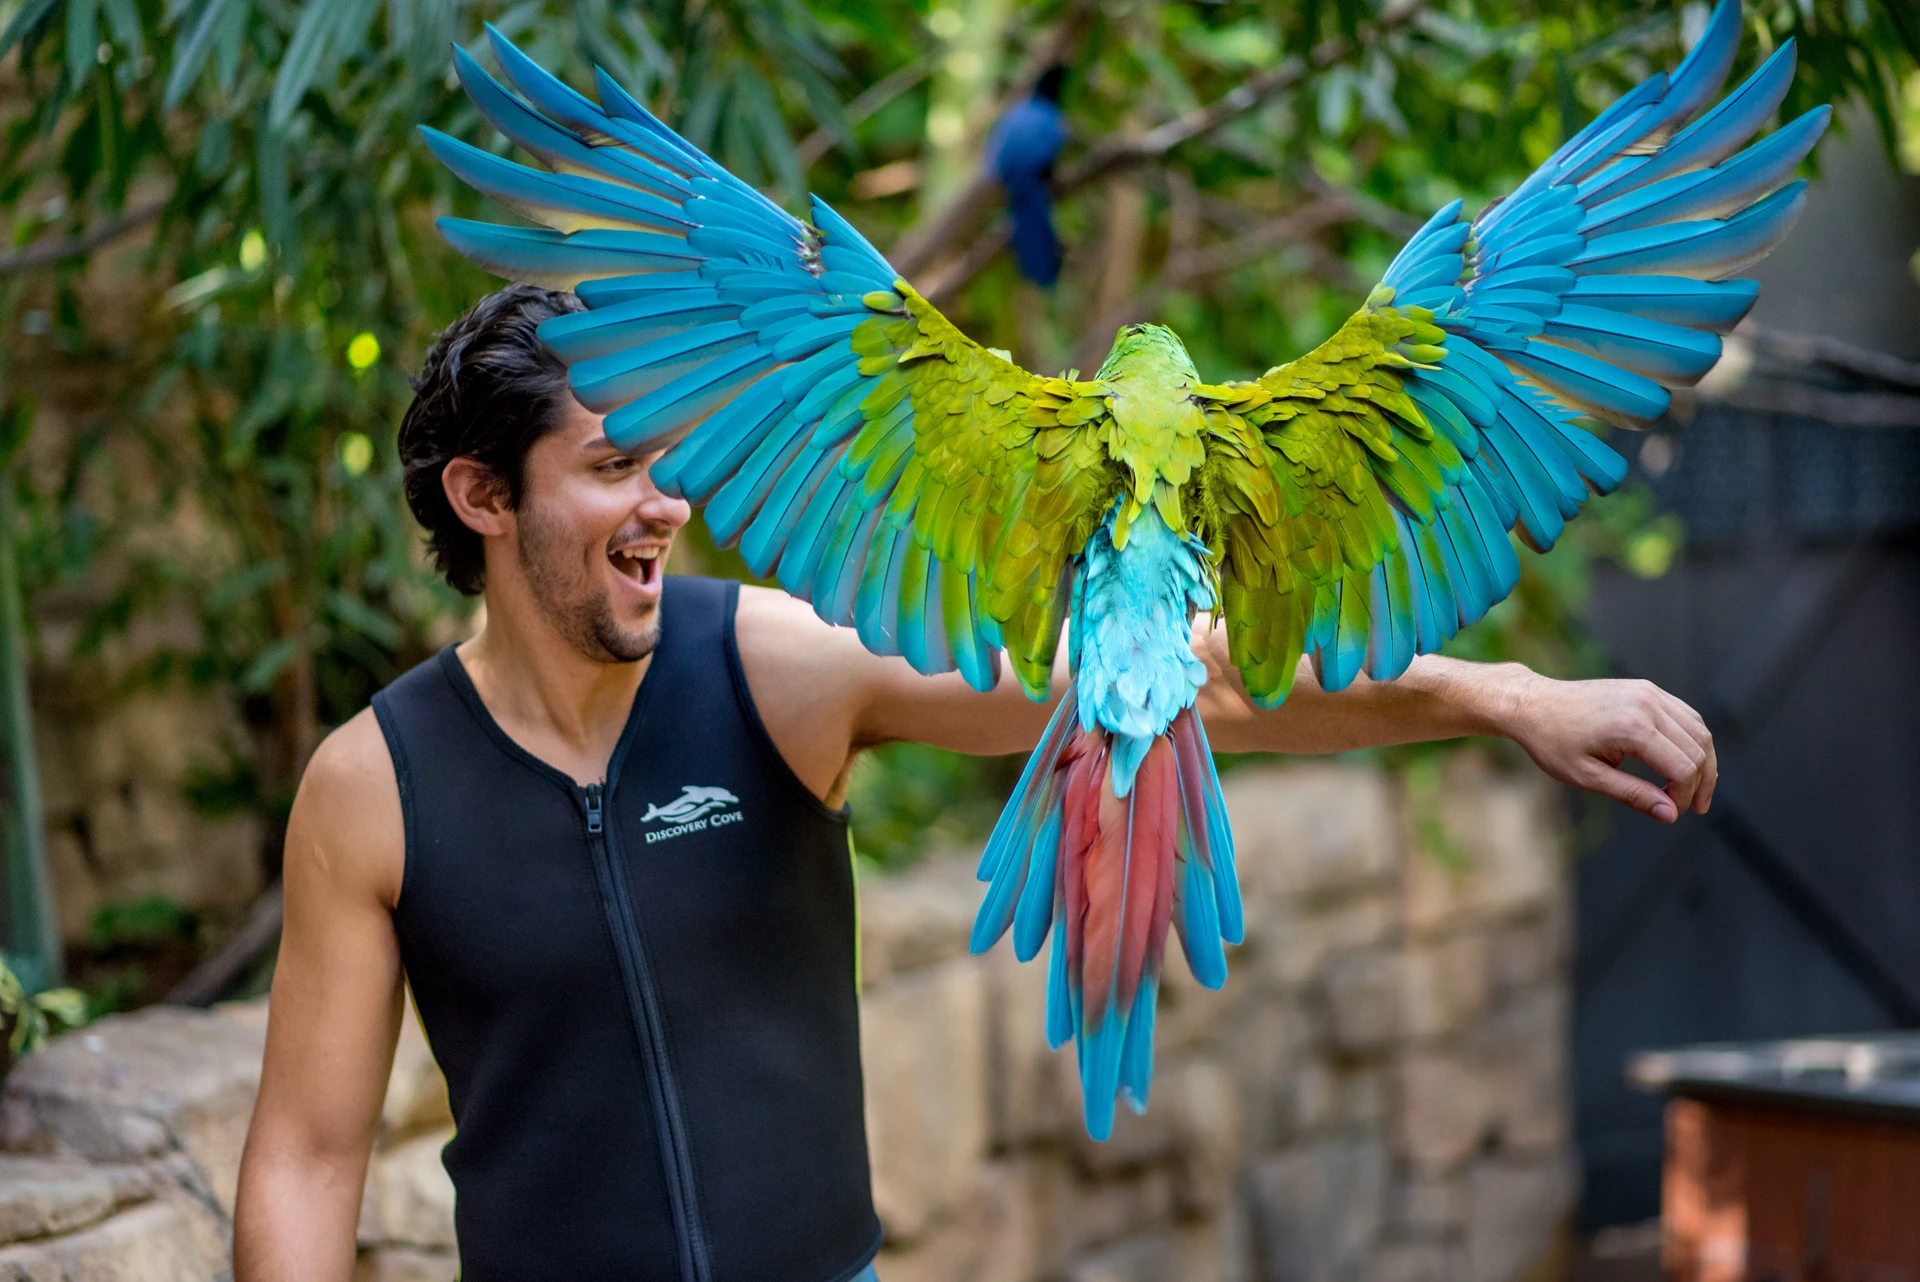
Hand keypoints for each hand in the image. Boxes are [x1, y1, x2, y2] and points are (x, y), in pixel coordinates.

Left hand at [1493, 671, 1716, 823]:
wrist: (1533, 704)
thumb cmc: (1552, 742)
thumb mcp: (1587, 777)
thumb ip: (1632, 795)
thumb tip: (1670, 814)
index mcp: (1632, 727)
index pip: (1683, 768)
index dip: (1684, 796)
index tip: (1672, 811)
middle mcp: (1647, 704)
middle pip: (1698, 748)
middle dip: (1700, 782)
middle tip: (1690, 807)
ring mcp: (1649, 692)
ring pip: (1699, 730)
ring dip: (1703, 761)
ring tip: (1692, 789)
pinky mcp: (1647, 689)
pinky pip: (1686, 715)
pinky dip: (1691, 740)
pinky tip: (1682, 761)